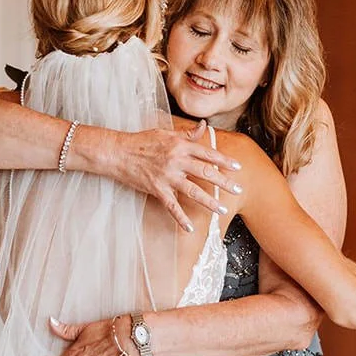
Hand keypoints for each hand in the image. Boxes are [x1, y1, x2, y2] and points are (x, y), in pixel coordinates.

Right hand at [110, 122, 240, 231]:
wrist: (117, 152)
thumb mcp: (166, 133)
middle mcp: (176, 161)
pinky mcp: (157, 189)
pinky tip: (189, 228)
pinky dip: (181, 219)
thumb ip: (187, 134)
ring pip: (193, 191)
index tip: (238, 167)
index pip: (208, 153)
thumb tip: (204, 126)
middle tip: (238, 189)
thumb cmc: (141, 141)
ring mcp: (167, 176)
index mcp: (180, 146)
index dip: (224, 161)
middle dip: (224, 182)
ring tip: (222, 210)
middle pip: (206, 172)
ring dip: (209, 201)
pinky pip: (171, 206)